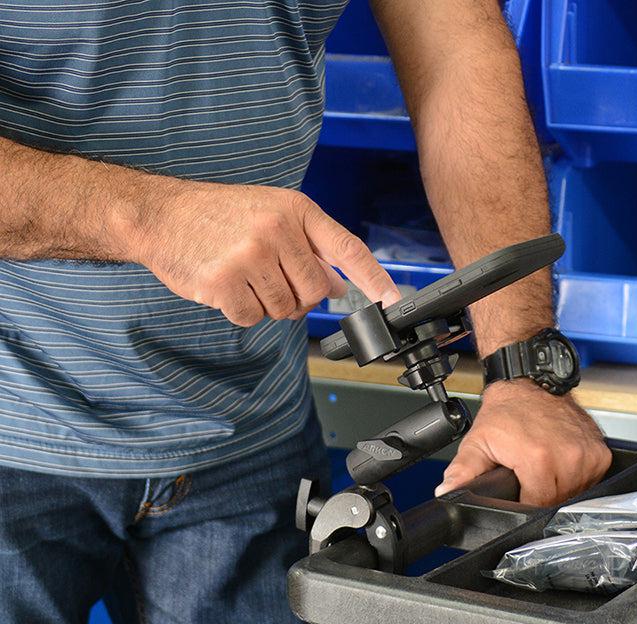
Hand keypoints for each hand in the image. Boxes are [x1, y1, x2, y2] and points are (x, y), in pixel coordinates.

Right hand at [134, 181, 400, 325]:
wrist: (161, 214)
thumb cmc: (220, 215)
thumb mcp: (272, 215)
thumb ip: (310, 249)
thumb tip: (339, 287)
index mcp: (296, 210)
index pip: (348, 248)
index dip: (374, 278)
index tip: (394, 301)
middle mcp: (277, 230)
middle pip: (315, 291)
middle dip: (298, 296)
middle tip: (272, 279)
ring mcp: (250, 255)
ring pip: (284, 309)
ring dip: (268, 304)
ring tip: (245, 276)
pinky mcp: (224, 282)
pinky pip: (253, 319)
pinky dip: (242, 311)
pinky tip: (227, 286)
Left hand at [435, 380, 611, 505]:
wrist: (529, 382)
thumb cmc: (506, 411)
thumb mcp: (477, 443)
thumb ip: (462, 473)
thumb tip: (447, 494)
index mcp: (539, 460)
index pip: (537, 506)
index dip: (525, 504)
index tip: (519, 488)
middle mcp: (569, 458)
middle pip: (558, 501)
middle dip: (542, 493)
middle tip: (529, 473)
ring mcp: (588, 454)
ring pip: (576, 492)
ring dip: (562, 486)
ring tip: (545, 465)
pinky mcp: (601, 450)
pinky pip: (592, 478)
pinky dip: (577, 475)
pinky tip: (562, 460)